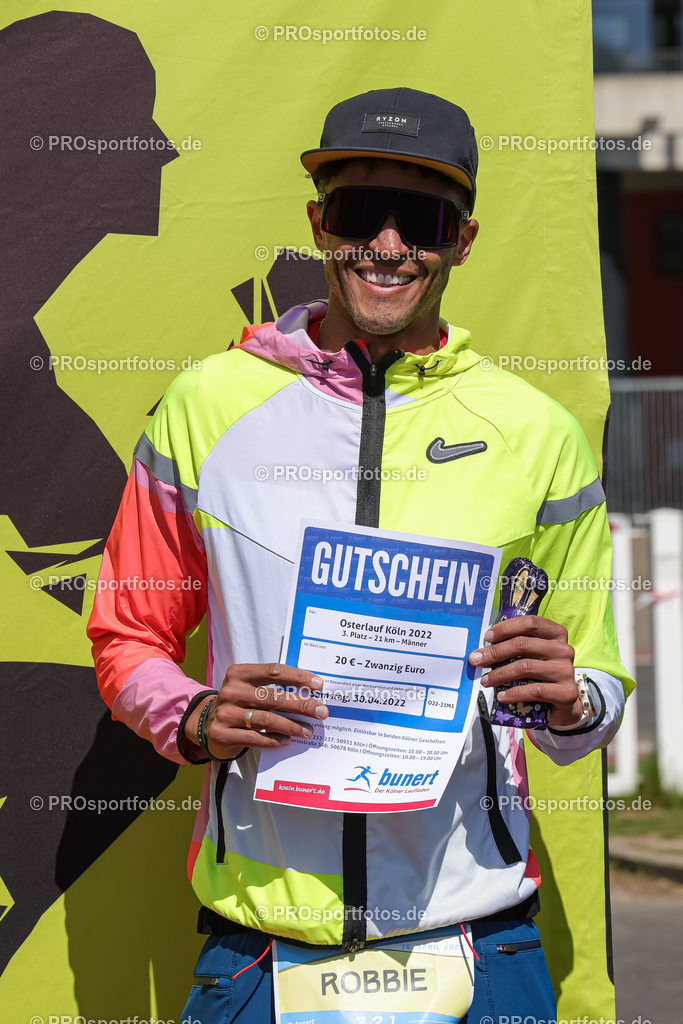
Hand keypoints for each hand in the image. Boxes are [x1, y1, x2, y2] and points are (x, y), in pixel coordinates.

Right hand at [184, 663, 328, 758]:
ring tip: (307, 730)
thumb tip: (308, 692)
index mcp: (239, 673)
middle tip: (321, 711)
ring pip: (266, 719)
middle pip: (273, 697)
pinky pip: (255, 738)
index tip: (318, 684)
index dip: (297, 677)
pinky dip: (274, 740)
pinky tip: (287, 740)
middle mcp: (231, 691)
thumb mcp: (249, 687)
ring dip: (291, 725)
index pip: (274, 672)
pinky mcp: (223, 733)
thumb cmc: (238, 703)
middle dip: (301, 704)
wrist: (205, 723)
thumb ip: (271, 686)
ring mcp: (225, 713)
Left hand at [468, 615, 584, 727]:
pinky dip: (514, 693)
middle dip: (495, 652)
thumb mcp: (534, 656)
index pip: (530, 623)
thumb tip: (483, 649)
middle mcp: (564, 649)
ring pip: (526, 667)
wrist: (565, 703)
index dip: (506, 628)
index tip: (487, 637)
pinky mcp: (566, 692)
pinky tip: (501, 696)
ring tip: (485, 680)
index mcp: (556, 634)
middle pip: (523, 644)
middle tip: (476, 660)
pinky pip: (534, 690)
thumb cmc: (543, 674)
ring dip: (500, 674)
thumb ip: (517, 647)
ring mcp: (566, 671)